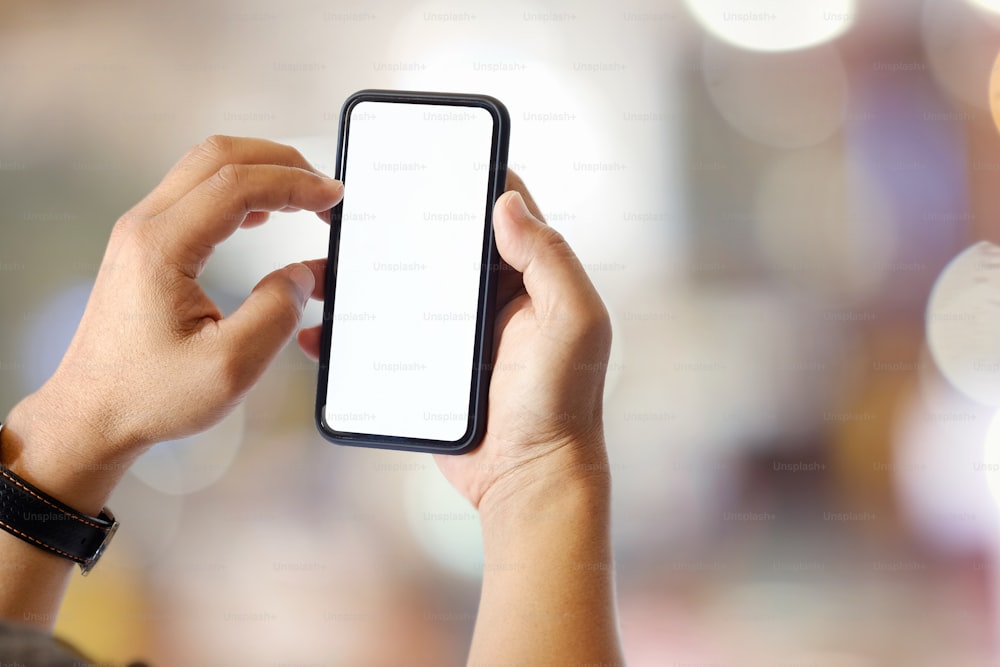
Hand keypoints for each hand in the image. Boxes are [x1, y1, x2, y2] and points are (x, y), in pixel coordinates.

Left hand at [2, 136, 342, 510]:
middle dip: (281, 163)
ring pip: (205, 168)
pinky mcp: (146, 246)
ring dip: (259, 173)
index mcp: (162, 248)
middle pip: (219, 157)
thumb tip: (301, 275)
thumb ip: (276, 313)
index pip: (238, 186)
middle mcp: (145, 228)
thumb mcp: (230, 366)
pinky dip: (238, 191)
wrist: (93, 413)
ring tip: (301, 197)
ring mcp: (141, 233)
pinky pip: (196, 193)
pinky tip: (262, 214)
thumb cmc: (146, 395)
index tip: (331, 198)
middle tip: (322, 189)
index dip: (294, 184)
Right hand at [298, 173, 613, 509]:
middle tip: (344, 209)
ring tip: (315, 268)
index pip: (494, 211)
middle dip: (392, 226)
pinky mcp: (424, 368)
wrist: (529, 479)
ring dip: (357, 277)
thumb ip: (549, 259)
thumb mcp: (573, 323)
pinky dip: (347, 334)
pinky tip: (317, 332)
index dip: (461, 181)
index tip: (417, 161)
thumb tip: (507, 201)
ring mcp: (453, 333)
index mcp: (526, 278)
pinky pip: (379, 339)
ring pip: (397, 288)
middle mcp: (488, 297)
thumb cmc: (563, 403)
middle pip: (433, 246)